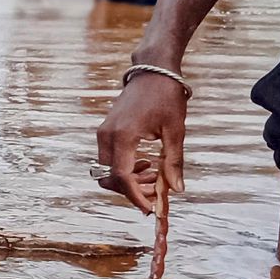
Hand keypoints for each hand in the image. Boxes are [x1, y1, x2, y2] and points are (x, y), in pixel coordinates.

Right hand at [95, 71, 186, 213]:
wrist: (152, 71)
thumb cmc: (166, 96)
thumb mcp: (175, 130)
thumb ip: (173, 162)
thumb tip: (176, 190)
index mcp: (123, 136)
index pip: (122, 176)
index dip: (135, 195)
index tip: (150, 207)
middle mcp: (106, 136)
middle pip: (110, 178)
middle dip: (132, 190)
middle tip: (158, 190)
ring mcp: (103, 133)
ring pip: (108, 171)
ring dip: (129, 180)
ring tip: (155, 175)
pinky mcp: (105, 131)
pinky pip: (109, 159)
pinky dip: (125, 168)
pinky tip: (146, 163)